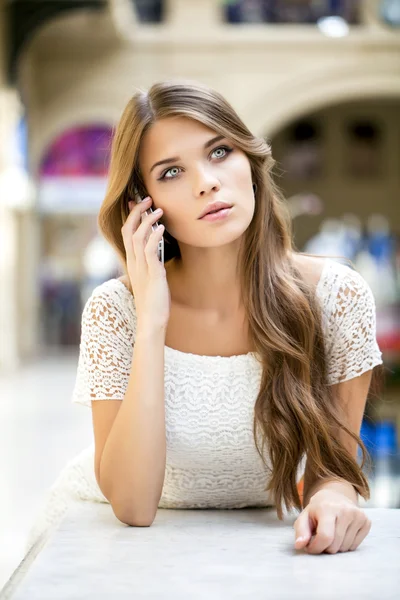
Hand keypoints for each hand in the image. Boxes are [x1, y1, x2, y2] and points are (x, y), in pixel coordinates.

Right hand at [121, 196, 170, 331]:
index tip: (137, 204)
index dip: (131, 217)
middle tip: (147, 199)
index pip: (127, 234)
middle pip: (129, 230)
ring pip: (138, 237)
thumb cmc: (153, 303)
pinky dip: (154, 236)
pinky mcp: (152, 274)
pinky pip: (149, 250)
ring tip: (158, 209)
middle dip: (137, 212)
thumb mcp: (150, 280)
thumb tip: (156, 257)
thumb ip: (151, 267)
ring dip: (148, 220)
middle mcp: (134, 263)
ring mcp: (141, 268)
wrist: (151, 321)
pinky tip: (161, 227)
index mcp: (132, 264)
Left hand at [293, 489, 370, 553]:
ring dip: (336, 546)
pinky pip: (355, 546)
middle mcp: (345, 510)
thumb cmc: (317, 510)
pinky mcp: (367, 522)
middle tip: (322, 537)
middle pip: (335, 545)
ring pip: (345, 548)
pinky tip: (343, 533)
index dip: (316, 547)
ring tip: (332, 534)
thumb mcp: (304, 517)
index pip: (325, 537)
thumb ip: (300, 531)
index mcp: (328, 507)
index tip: (311, 547)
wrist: (335, 496)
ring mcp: (358, 515)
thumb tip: (299, 545)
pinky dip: (346, 545)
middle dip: (326, 547)